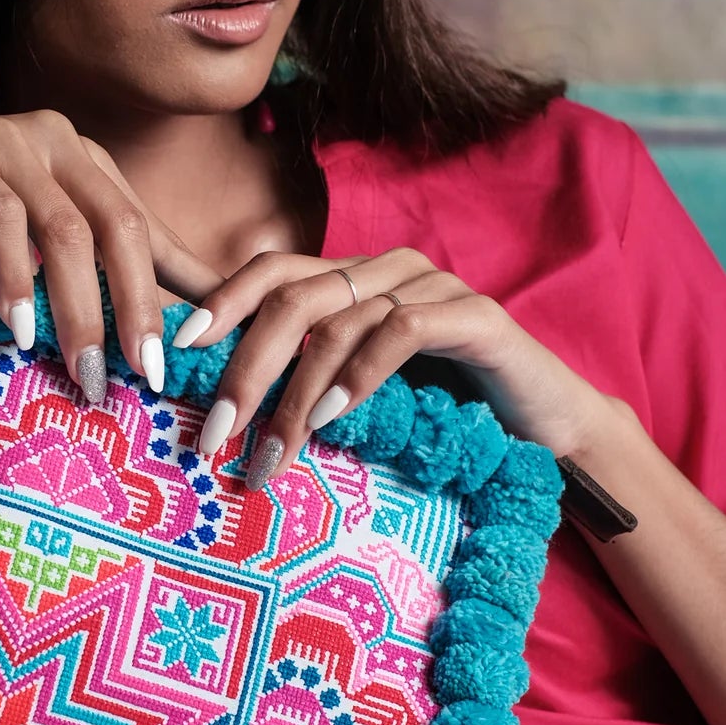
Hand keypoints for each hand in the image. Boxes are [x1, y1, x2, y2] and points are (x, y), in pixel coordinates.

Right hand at [0, 111, 222, 396]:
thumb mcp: (28, 244)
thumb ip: (81, 272)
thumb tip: (149, 333)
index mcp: (88, 164)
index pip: (150, 228)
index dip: (186, 284)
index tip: (207, 348)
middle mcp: (60, 145)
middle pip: (122, 227)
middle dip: (138, 306)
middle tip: (146, 374)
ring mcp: (13, 145)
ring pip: (67, 231)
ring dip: (79, 309)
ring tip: (83, 372)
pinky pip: (1, 219)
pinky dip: (15, 277)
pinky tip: (17, 329)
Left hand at [173, 248, 612, 487]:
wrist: (549, 429)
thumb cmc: (447, 415)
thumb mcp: (362, 395)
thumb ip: (307, 383)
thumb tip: (220, 415)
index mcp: (355, 280)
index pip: (271, 273)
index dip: (219, 305)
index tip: (176, 354)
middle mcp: (387, 270)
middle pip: (292, 298)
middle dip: (243, 368)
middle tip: (213, 434)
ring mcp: (433, 286)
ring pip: (338, 322)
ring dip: (296, 395)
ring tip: (270, 454)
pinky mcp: (475, 317)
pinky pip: (400, 332)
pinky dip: (359, 375)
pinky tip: (334, 417)